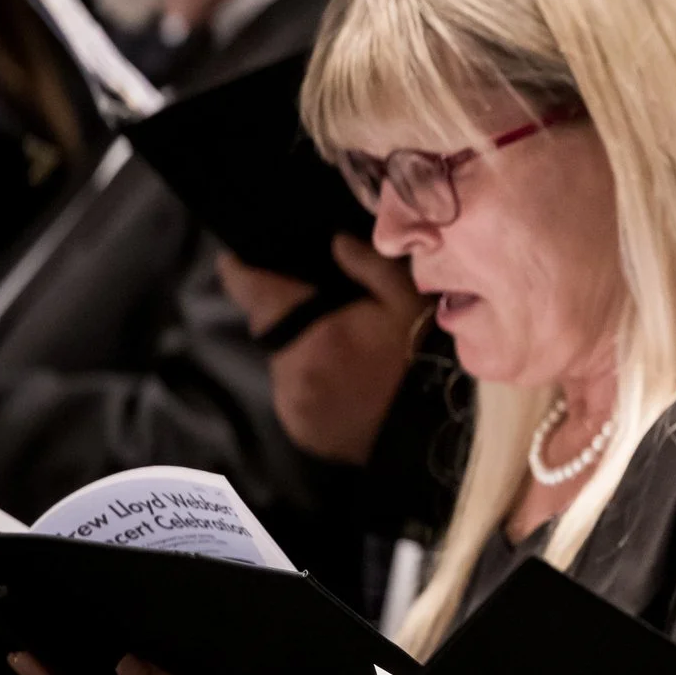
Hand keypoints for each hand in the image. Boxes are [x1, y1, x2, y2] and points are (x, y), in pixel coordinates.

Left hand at [220, 236, 425, 464]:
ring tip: (343, 355)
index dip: (240, 271)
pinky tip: (344, 385)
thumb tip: (335, 242)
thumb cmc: (424, 359)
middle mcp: (292, 371)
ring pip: (283, 364)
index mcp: (314, 334)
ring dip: (302, 354)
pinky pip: (295, 396)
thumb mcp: (411, 301)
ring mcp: (293, 405)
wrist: (437, 432)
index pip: (252, 293)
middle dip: (289, 317)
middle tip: (328, 317)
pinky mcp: (301, 431)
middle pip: (271, 329)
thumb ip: (371, 265)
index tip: (238, 261)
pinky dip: (311, 386)